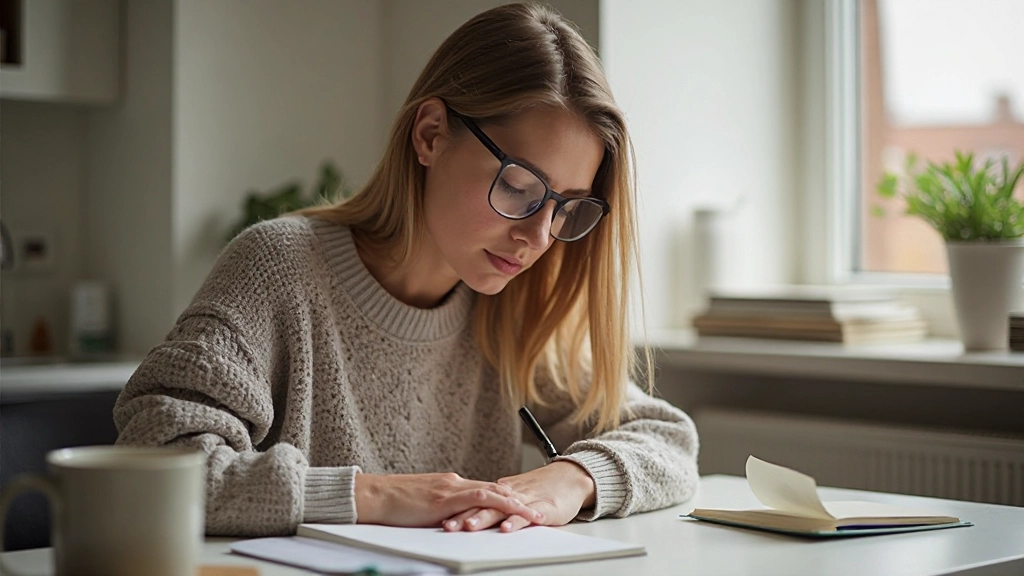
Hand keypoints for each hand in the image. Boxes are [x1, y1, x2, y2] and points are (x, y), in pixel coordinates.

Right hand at [354, 472, 544, 526]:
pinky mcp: (444, 499)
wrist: (374, 496)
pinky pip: (477, 499)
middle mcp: (453, 483)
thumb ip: (441, 510)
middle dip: (517, 500)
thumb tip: (453, 521)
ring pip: (491, 492)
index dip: (504, 497)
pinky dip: (497, 503)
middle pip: (493, 489)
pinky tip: (510, 508)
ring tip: (534, 513)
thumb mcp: (423, 505)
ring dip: (515, 503)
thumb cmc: (393, 503)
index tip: (522, 504)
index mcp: (449, 484)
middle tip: (538, 508)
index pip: (483, 489)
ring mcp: (450, 489)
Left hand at [442, 461, 595, 532]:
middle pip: (482, 505)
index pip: (474, 501)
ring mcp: (526, 500)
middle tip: (447, 525)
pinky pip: (528, 515)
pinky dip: (516, 521)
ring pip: (501, 509)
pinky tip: (507, 528)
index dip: (457, 510)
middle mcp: (510, 494)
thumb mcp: (515, 493)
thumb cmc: (543, 487)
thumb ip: (495, 500)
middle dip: (463, 516)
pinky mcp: (543, 507)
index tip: (439, 518)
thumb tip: (471, 507)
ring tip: (469, 526)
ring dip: (484, 518)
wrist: (571, 477)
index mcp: (501, 491)